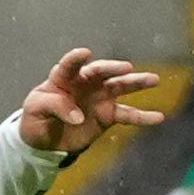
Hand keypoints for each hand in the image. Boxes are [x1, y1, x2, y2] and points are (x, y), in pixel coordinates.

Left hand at [17, 49, 160, 157]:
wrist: (45, 141)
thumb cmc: (36, 119)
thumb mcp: (35, 111)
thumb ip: (54, 107)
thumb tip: (78, 117)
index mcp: (63, 77)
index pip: (69, 65)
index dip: (76, 59)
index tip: (85, 54)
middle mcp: (85, 82)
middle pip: (101, 72)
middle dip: (114, 68)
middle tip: (127, 68)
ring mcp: (99, 97)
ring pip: (120, 87)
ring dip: (137, 83)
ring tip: (154, 79)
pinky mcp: (108, 115)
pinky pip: (128, 115)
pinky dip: (143, 117)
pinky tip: (158, 117)